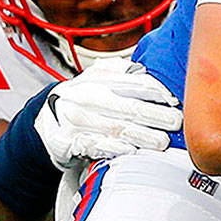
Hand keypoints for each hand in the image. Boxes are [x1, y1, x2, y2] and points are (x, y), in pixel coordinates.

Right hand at [33, 58, 182, 169]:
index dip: (157, 91)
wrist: (44, 122)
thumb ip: (122, 73)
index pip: (133, 82)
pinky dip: (116, 149)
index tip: (174, 99)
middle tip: (175, 122)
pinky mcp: (67, 141)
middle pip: (127, 107)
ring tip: (162, 142)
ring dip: (142, 136)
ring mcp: (75, 119)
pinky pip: (96, 146)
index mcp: (97, 78)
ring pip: (115, 128)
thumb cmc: (80, 100)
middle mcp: (85, 96)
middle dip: (155, 115)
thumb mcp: (97, 79)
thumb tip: (149, 69)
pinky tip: (132, 151)